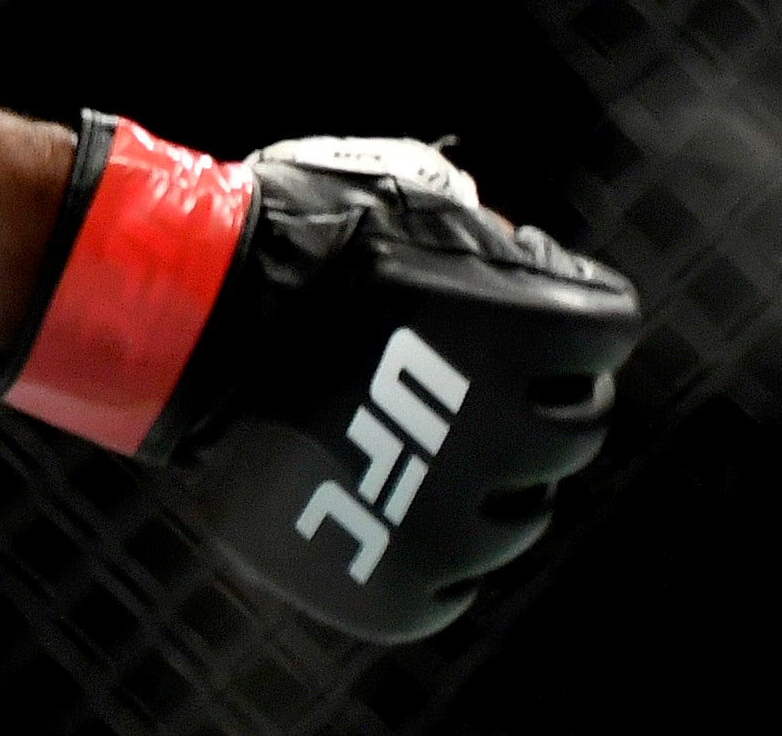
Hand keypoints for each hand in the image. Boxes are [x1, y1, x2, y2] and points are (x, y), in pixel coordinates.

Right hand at [0, 118, 638, 638]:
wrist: (174, 313)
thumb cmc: (282, 237)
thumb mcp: (401, 194)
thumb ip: (486, 235)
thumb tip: (531, 267)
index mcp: (535, 330)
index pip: (606, 326)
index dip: (565, 307)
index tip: (521, 302)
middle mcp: (518, 433)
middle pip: (578, 424)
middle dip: (538, 393)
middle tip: (474, 376)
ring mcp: (459, 521)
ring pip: (523, 512)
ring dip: (488, 475)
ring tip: (415, 440)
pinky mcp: (399, 585)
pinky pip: (454, 586)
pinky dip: (431, 553)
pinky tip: (388, 505)